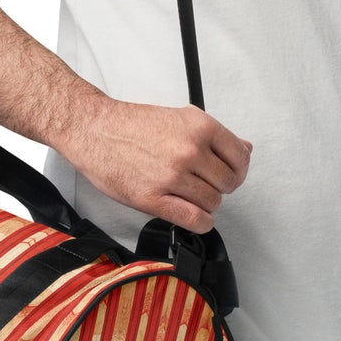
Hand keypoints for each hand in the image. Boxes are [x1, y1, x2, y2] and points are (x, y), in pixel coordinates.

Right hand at [63, 98, 251, 234]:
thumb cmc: (132, 123)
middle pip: (228, 183)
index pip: (241, 158)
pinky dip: (200, 222)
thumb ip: (216, 136)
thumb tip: (246, 148)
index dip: (238, 169)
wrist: (94, 129)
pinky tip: (194, 215)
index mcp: (200, 126)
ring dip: (205, 204)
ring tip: (191, 195)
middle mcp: (190, 150)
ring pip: (212, 203)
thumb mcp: (181, 117)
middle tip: (205, 183)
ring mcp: (172, 176)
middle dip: (220, 187)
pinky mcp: (153, 199)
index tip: (230, 173)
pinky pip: (194, 220)